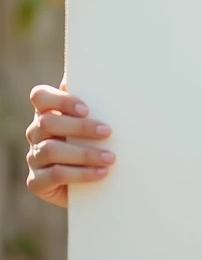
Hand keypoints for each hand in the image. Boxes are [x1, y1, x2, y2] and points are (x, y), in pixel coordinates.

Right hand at [26, 74, 114, 208]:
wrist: (92, 184)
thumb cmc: (95, 143)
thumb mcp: (96, 121)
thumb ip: (95, 100)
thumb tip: (107, 75)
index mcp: (46, 112)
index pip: (39, 96)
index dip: (60, 100)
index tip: (87, 109)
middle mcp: (35, 133)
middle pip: (47, 123)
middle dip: (80, 127)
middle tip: (107, 132)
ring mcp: (34, 157)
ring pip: (50, 149)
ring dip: (84, 153)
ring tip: (110, 158)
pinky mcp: (37, 182)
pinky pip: (54, 175)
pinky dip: (80, 174)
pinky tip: (101, 173)